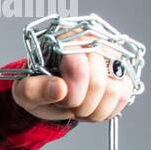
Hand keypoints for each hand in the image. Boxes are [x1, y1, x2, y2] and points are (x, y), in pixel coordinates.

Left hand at [12, 42, 135, 122]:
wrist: (51, 94)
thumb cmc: (38, 87)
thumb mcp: (26, 92)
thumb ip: (36, 90)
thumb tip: (59, 88)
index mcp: (64, 39)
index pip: (79, 67)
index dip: (72, 93)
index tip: (61, 99)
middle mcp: (92, 42)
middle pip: (98, 82)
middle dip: (80, 103)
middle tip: (67, 104)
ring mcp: (111, 57)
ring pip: (115, 91)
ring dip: (93, 109)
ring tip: (78, 105)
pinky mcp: (124, 73)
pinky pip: (124, 97)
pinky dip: (106, 110)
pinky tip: (91, 106)